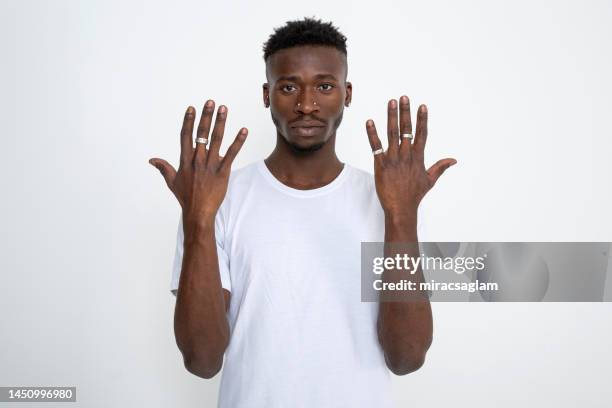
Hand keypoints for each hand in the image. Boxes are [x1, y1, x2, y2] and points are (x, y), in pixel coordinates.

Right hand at [149, 100, 247, 224]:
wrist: (198, 212)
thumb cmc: (185, 198)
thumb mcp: (172, 182)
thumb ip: (164, 168)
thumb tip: (152, 160)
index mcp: (185, 160)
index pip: (186, 136)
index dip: (188, 121)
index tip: (191, 108)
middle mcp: (197, 160)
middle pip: (202, 134)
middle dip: (206, 116)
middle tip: (211, 102)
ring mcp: (210, 166)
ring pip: (216, 140)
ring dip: (221, 123)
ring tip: (224, 109)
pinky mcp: (223, 172)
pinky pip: (232, 154)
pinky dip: (238, 142)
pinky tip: (244, 130)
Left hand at [366, 96, 455, 216]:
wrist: (401, 208)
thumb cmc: (415, 195)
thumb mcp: (430, 180)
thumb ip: (440, 167)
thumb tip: (454, 160)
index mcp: (418, 157)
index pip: (421, 134)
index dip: (422, 119)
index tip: (422, 106)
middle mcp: (406, 155)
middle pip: (406, 129)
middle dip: (405, 112)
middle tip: (403, 97)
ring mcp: (393, 159)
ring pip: (392, 134)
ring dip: (391, 117)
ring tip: (391, 102)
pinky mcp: (381, 164)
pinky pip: (375, 146)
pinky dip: (372, 134)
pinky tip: (369, 122)